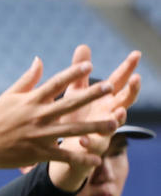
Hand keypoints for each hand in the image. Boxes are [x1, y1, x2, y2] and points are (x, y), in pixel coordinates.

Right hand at [0, 52, 120, 174]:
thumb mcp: (8, 96)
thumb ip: (28, 79)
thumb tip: (40, 59)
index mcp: (31, 101)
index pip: (55, 84)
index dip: (72, 74)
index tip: (89, 65)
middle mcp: (37, 117)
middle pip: (68, 104)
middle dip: (90, 95)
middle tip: (109, 87)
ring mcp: (38, 136)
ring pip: (71, 131)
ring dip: (93, 127)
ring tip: (114, 124)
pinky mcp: (37, 153)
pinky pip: (62, 156)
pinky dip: (80, 158)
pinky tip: (96, 159)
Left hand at [47, 46, 141, 190]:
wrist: (60, 148)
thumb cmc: (72, 116)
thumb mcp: (75, 93)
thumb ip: (80, 73)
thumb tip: (83, 46)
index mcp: (104, 100)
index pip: (118, 81)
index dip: (127, 68)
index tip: (135, 54)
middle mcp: (106, 115)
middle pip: (124, 101)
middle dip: (131, 91)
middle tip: (136, 79)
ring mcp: (101, 132)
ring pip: (113, 126)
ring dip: (119, 119)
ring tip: (119, 113)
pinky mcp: (90, 150)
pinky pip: (91, 147)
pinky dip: (89, 144)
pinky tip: (82, 140)